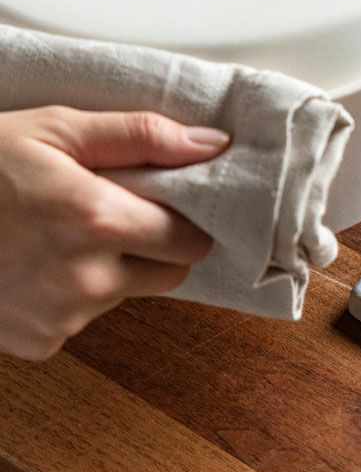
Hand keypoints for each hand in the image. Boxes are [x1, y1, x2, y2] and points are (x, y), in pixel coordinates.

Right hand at [0, 106, 229, 360]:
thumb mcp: (56, 128)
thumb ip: (143, 135)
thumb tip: (213, 145)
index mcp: (96, 221)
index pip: (190, 241)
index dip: (187, 220)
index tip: (170, 203)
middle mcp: (84, 280)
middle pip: (169, 274)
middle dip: (157, 245)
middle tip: (118, 213)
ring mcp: (59, 317)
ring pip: (128, 294)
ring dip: (115, 267)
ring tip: (67, 233)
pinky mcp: (37, 342)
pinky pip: (85, 316)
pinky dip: (77, 293)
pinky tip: (40, 263)